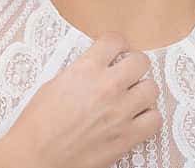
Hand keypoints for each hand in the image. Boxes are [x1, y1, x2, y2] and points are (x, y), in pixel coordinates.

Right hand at [0, 37, 159, 167]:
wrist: (39, 154)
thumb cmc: (40, 121)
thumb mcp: (56, 83)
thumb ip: (82, 72)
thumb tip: (97, 69)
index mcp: (86, 68)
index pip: (115, 41)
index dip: (116, 45)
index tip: (114, 52)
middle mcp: (107, 86)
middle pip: (140, 61)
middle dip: (134, 65)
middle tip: (125, 74)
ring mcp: (121, 113)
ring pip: (151, 89)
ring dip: (142, 91)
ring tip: (131, 98)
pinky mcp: (127, 138)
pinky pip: (155, 120)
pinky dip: (148, 118)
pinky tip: (135, 119)